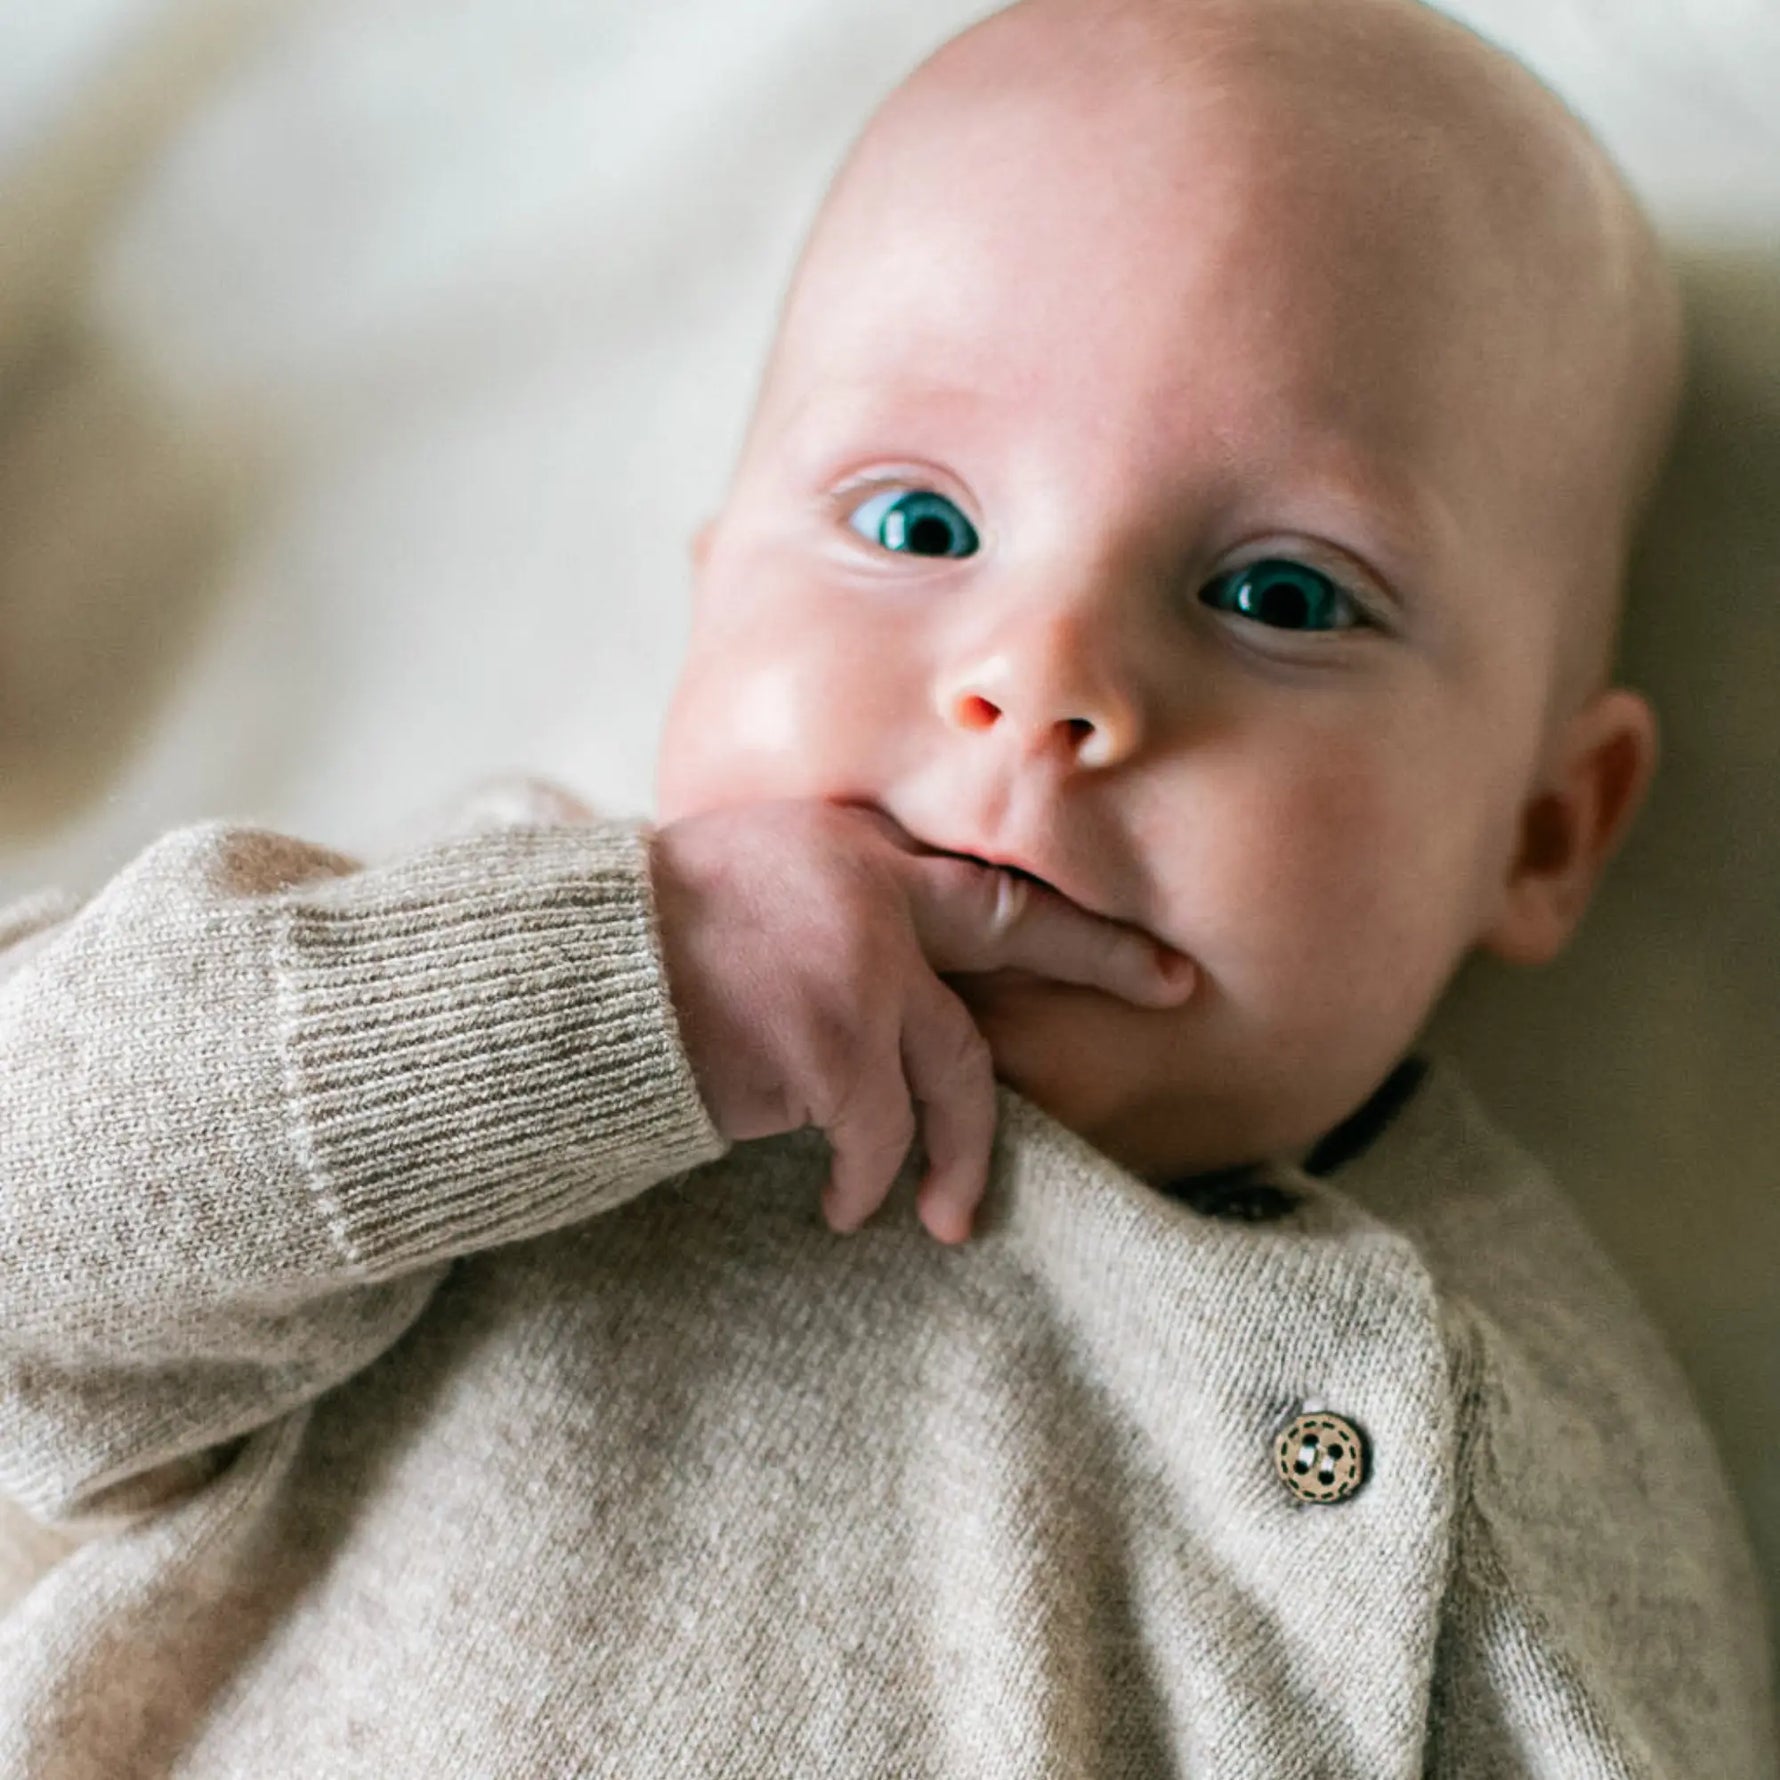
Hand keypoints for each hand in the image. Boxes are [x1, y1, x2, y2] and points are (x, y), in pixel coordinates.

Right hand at [649, 798, 1194, 1244]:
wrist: (556, 982)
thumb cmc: (626, 947)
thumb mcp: (732, 883)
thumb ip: (814, 904)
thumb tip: (877, 964)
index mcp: (846, 846)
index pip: (975, 877)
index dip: (1058, 911)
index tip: (1130, 928)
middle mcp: (870, 893)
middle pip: (1013, 931)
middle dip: (1103, 958)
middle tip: (1172, 988)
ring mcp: (861, 971)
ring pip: (953, 1070)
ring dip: (955, 1152)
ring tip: (949, 1216)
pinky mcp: (833, 1050)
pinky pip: (876, 1137)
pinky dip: (864, 1181)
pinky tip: (845, 1209)